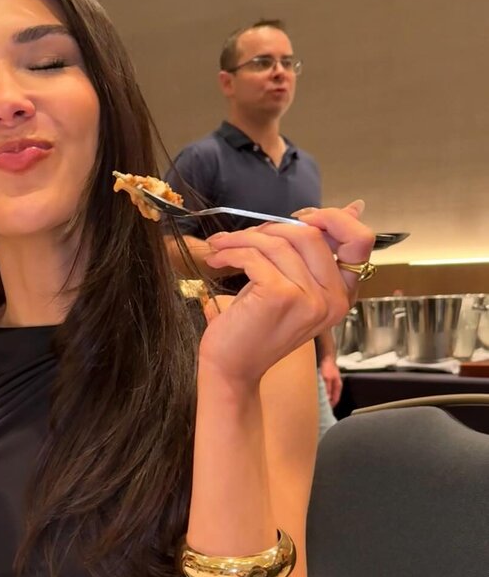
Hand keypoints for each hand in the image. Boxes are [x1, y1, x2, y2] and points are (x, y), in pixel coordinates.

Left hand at [199, 201, 373, 385]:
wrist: (232, 370)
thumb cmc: (255, 328)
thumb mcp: (292, 286)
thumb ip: (312, 254)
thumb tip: (353, 206)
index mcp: (341, 295)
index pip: (360, 241)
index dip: (332, 218)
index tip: (299, 217)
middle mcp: (332, 299)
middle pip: (311, 234)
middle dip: (270, 227)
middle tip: (242, 237)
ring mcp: (309, 298)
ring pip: (278, 242)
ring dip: (241, 239)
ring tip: (220, 248)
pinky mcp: (281, 295)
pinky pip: (254, 255)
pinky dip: (230, 252)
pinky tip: (217, 259)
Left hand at [319, 355, 342, 406]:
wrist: (325, 357)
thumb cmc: (328, 366)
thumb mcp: (327, 379)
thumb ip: (327, 389)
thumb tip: (327, 399)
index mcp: (338, 386)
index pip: (335, 400)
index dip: (330, 406)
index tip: (325, 411)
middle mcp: (335, 386)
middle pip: (331, 398)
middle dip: (326, 403)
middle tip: (319, 408)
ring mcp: (330, 383)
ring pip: (327, 394)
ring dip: (322, 398)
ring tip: (316, 403)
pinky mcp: (326, 381)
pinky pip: (323, 390)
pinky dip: (320, 393)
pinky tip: (314, 394)